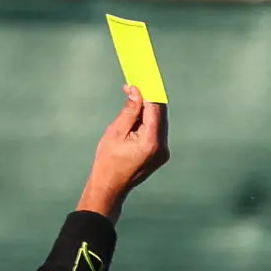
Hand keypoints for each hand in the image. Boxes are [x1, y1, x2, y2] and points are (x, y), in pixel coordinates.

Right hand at [78, 87, 168, 219]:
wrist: (110, 188)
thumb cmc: (108, 162)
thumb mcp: (116, 132)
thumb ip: (129, 110)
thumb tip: (137, 91)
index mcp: (151, 142)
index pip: (155, 108)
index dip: (147, 92)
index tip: (138, 81)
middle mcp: (162, 147)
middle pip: (160, 114)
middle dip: (147, 99)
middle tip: (132, 89)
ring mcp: (163, 152)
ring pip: (159, 121)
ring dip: (147, 110)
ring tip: (129, 104)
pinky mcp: (160, 154)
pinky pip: (157, 131)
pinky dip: (147, 122)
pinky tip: (134, 119)